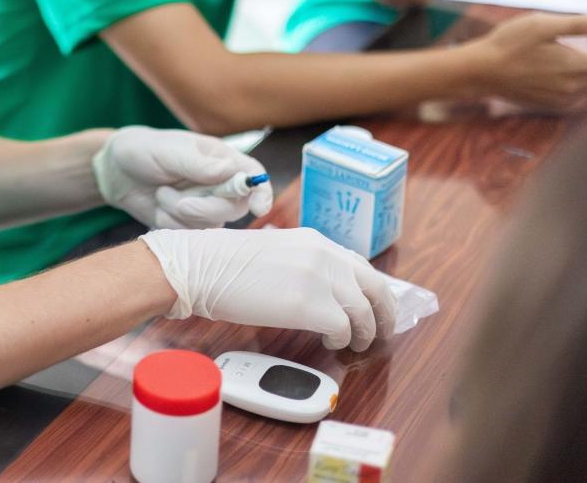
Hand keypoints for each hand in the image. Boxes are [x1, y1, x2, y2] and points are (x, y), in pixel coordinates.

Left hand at [92, 127, 272, 228]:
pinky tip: (158, 206)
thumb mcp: (168, 151)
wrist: (115, 171)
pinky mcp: (188, 224)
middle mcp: (218, 184)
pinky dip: (170, 223)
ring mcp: (205, 206)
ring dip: (180, 213)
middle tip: (179, 202)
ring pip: (210, 225)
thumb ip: (199, 165)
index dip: (261, 193)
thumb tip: (232, 172)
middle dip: (206, 209)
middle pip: (234, 208)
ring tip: (161, 192)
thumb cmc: (144, 150)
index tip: (257, 208)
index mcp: (221, 159)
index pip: (254, 176)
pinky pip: (188, 235)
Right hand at [141, 228, 396, 351]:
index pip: (360, 265)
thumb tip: (317, 287)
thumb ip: (302, 263)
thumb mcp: (274, 252)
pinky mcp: (312, 307)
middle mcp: (325, 255)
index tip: (373, 306)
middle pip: (375, 287)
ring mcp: (321, 280)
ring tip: (357, 344)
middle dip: (384, 313)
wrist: (202, 268)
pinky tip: (332, 344)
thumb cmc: (224, 264)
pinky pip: (344, 328)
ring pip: (364, 311)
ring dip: (365, 332)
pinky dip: (342, 340)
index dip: (372, 290)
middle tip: (381, 332)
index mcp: (316, 241)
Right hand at [469, 13, 586, 107]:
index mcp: (577, 67)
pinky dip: (581, 79)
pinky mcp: (553, 104)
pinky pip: (581, 93)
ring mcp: (564, 100)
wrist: (480, 72)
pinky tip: (560, 66)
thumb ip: (580, 24)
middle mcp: (575, 89)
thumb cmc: (509, 44)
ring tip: (572, 50)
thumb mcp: (543, 24)